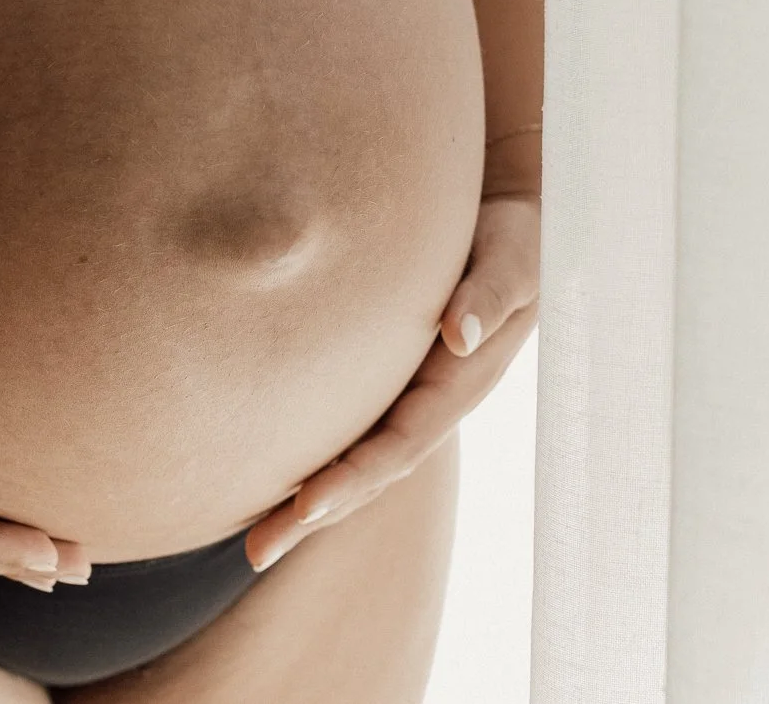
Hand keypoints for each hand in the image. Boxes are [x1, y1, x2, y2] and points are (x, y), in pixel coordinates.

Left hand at [243, 193, 539, 571]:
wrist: (515, 218)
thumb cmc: (514, 234)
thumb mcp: (513, 256)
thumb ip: (490, 293)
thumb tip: (458, 333)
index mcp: (461, 380)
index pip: (402, 442)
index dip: (355, 477)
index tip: (306, 507)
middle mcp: (433, 399)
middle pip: (372, 469)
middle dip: (317, 513)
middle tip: (258, 549)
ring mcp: (412, 394)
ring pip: (357, 458)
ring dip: (307, 501)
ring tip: (253, 541)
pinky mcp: (392, 377)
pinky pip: (352, 428)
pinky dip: (314, 459)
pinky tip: (269, 478)